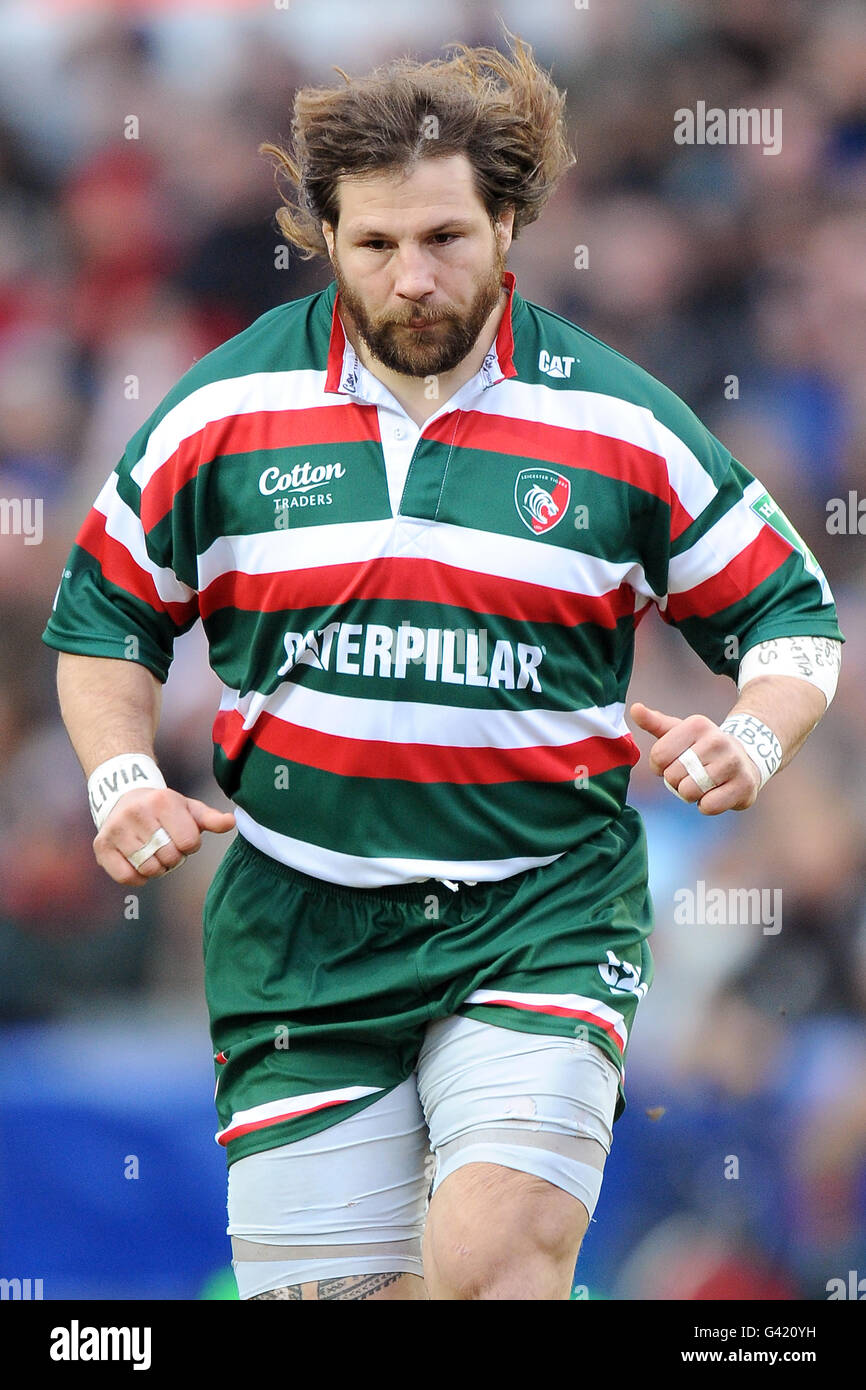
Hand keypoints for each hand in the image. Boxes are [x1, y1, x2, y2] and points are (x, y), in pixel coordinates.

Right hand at [93, 788, 235, 884]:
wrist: (124, 798)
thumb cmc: (163, 808)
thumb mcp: (189, 808)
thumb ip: (210, 819)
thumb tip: (231, 822)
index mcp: (162, 801)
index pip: (189, 842)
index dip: (189, 845)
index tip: (182, 837)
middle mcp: (136, 812)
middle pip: (169, 857)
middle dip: (173, 857)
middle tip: (166, 846)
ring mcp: (116, 829)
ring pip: (149, 869)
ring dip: (157, 868)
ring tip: (153, 853)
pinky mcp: (101, 845)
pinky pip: (126, 877)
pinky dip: (137, 878)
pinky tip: (139, 863)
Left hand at [629, 702, 760, 814]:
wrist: (745, 760)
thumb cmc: (701, 748)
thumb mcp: (679, 732)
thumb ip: (654, 722)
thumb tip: (634, 709)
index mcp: (697, 725)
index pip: (658, 756)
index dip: (660, 767)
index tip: (674, 762)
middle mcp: (717, 740)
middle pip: (672, 776)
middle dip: (676, 782)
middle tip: (692, 774)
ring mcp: (733, 763)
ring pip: (689, 792)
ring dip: (691, 794)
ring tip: (704, 783)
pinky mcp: (744, 786)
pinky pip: (708, 806)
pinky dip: (706, 805)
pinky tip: (716, 793)